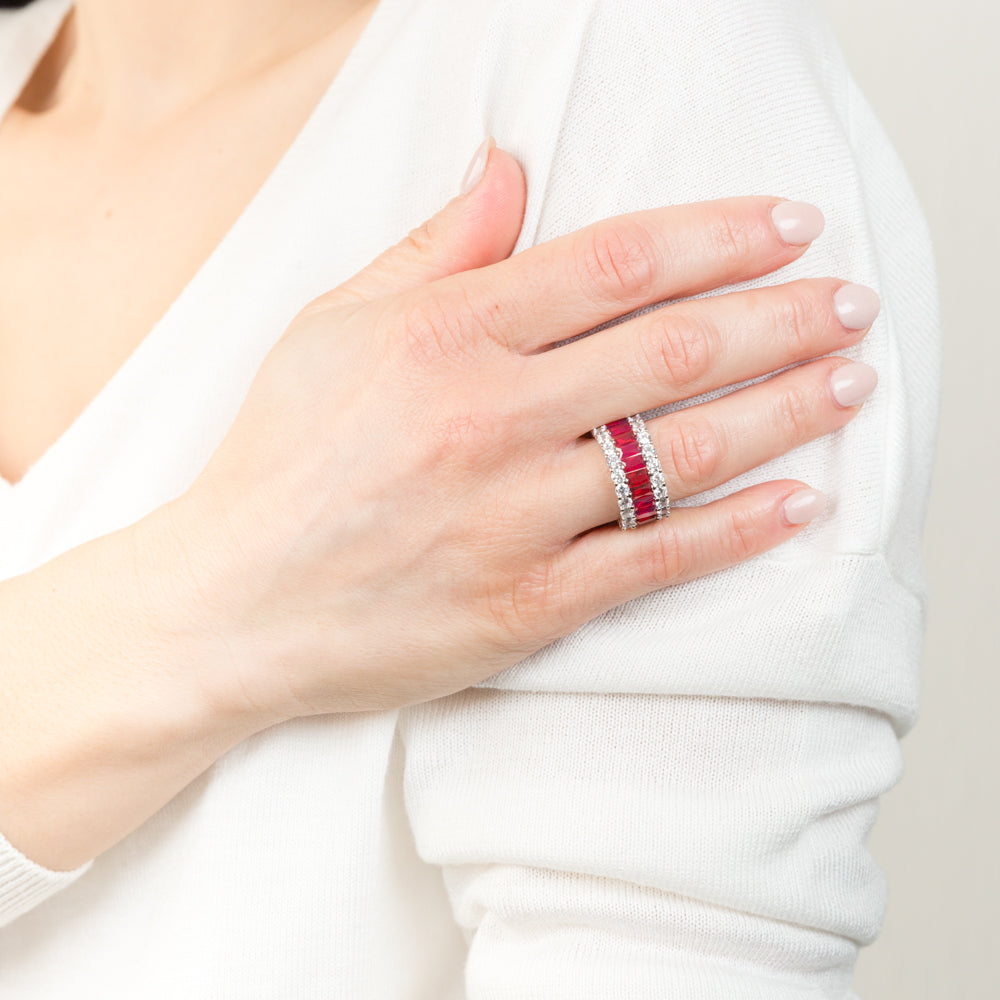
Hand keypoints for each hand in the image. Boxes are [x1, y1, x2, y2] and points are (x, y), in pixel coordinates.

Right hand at [153, 142, 877, 723]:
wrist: (235, 601)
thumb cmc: (280, 457)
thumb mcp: (334, 326)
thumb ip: (434, 248)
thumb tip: (508, 166)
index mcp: (445, 336)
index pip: (618, 265)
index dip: (719, 237)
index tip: (789, 227)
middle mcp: (489, 419)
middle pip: (673, 351)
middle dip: (781, 318)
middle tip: (849, 303)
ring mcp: (513, 517)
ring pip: (682, 453)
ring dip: (785, 412)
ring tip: (850, 382)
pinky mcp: (527, 603)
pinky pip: (655, 562)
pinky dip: (738, 532)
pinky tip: (800, 504)